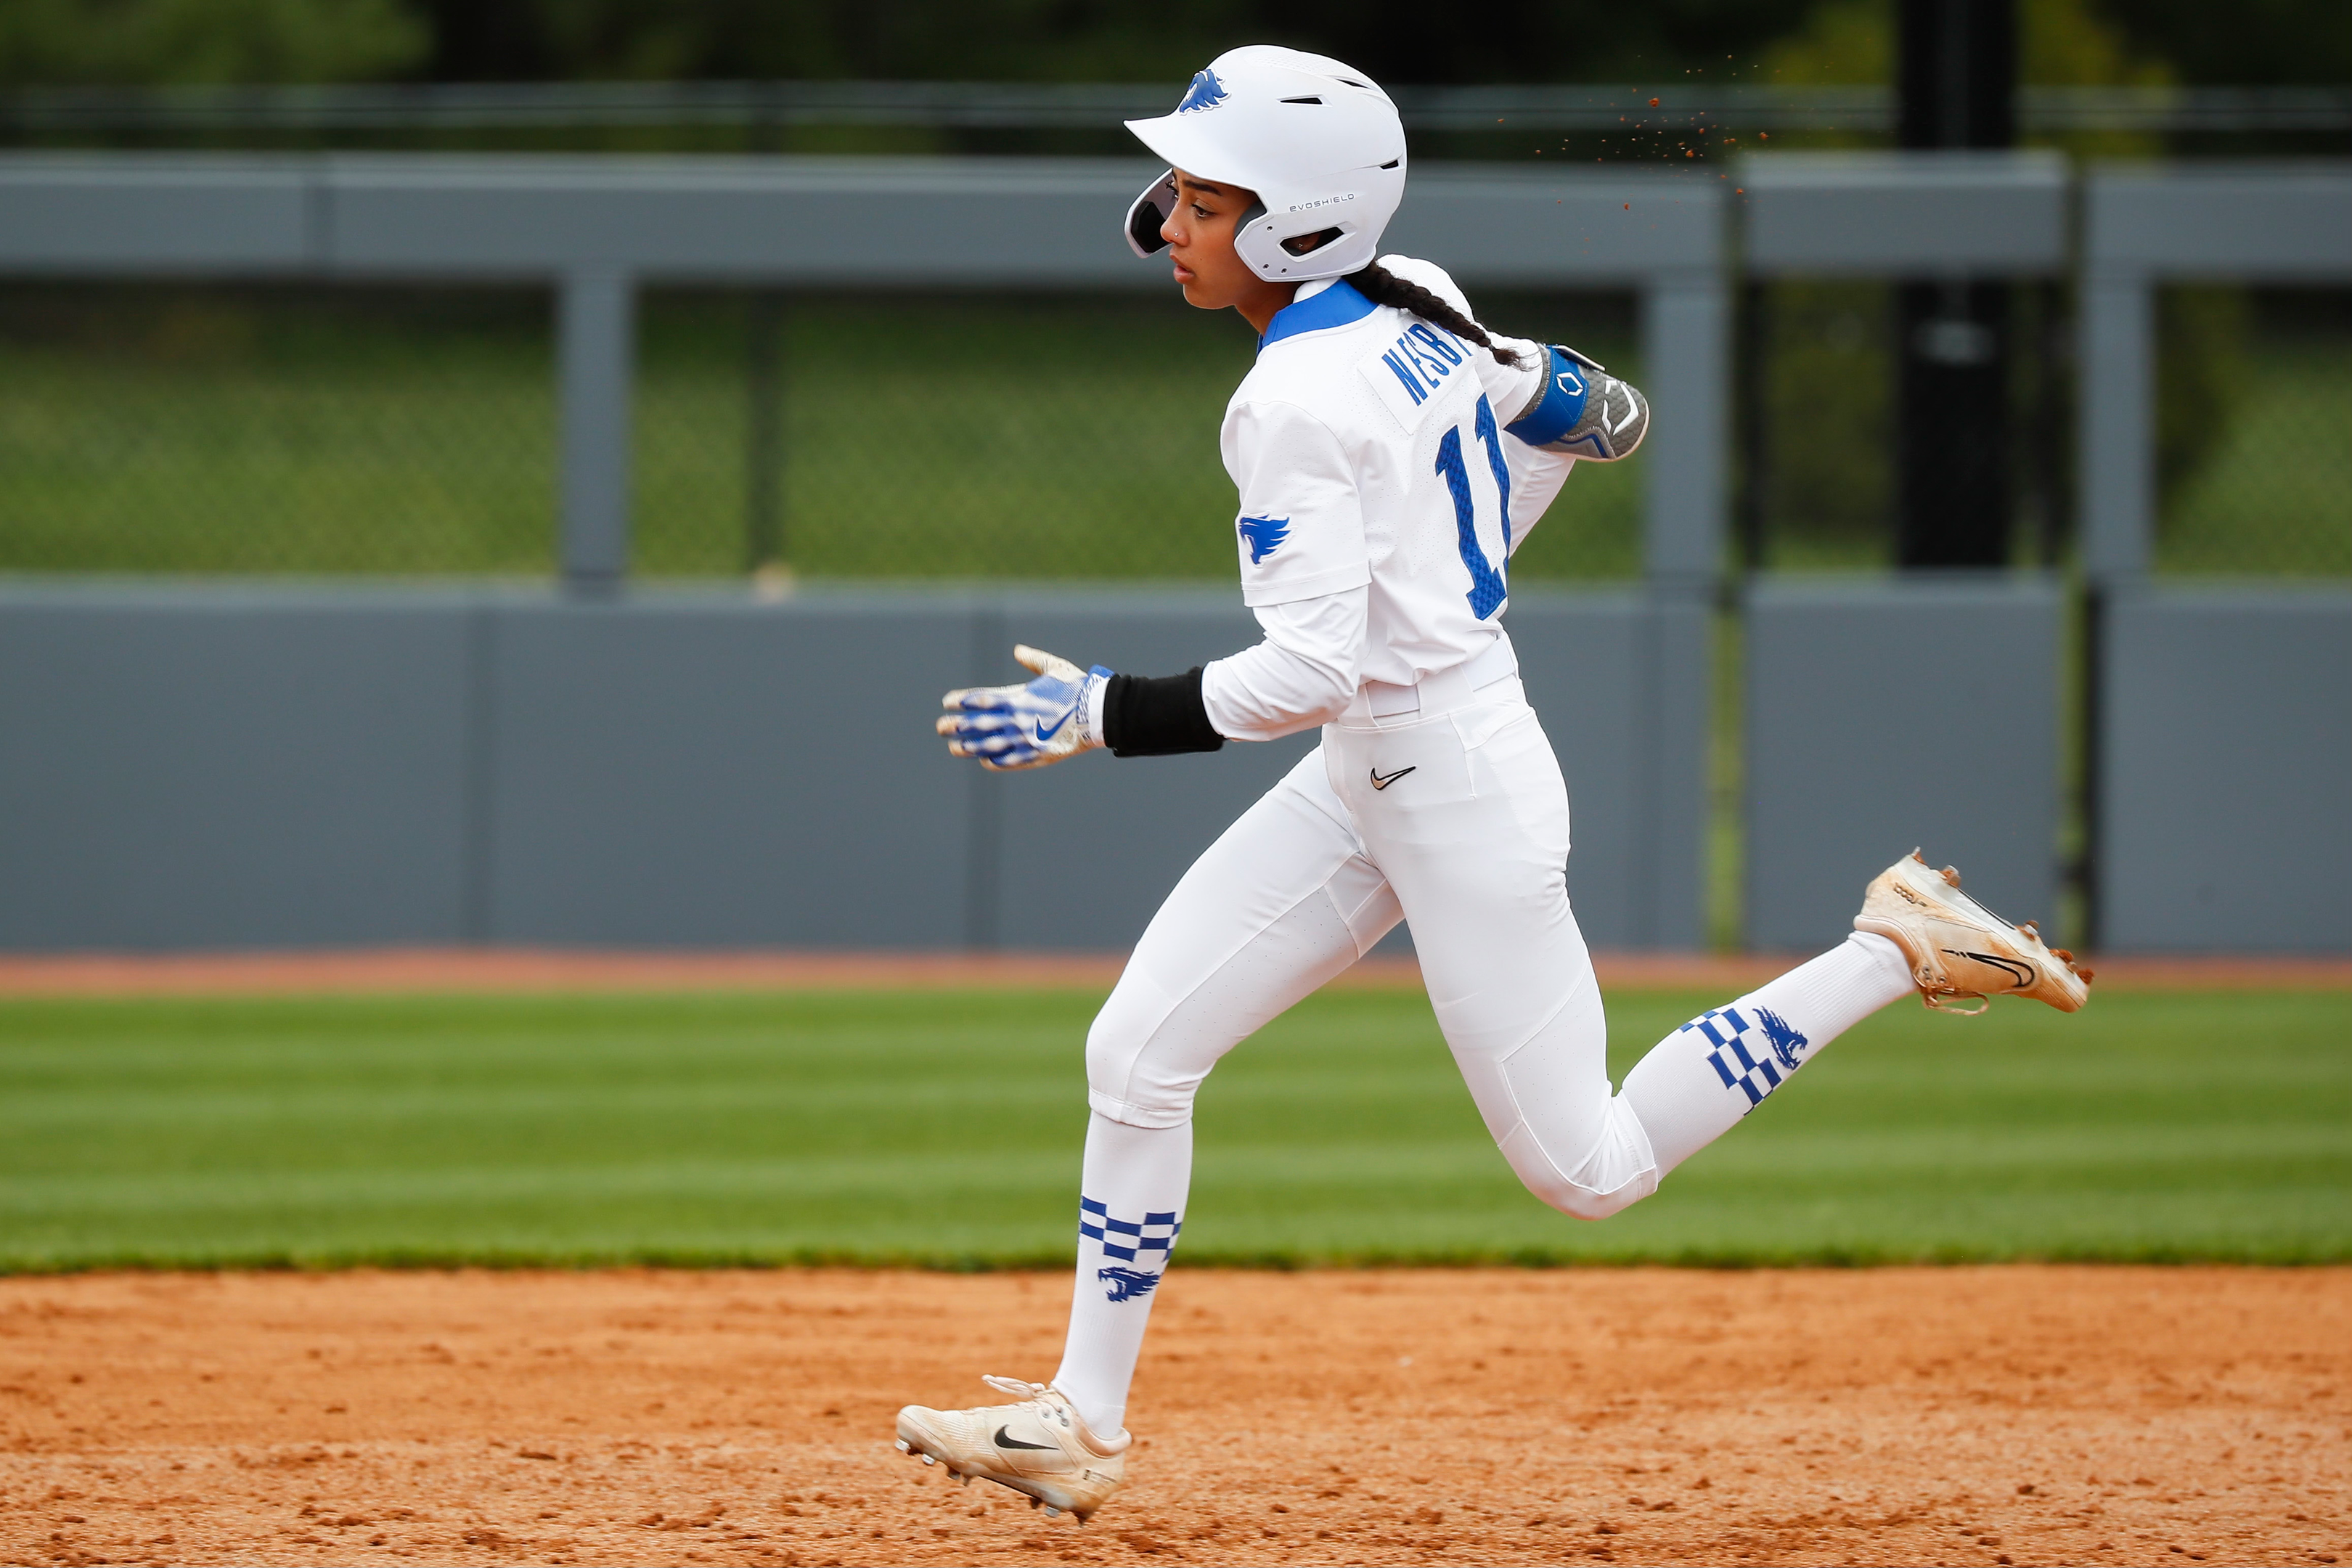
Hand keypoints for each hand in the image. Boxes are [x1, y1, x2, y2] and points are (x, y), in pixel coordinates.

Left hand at [937, 645, 1112, 770]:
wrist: (1098, 713)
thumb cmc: (1077, 688)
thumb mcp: (1056, 668)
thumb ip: (1034, 660)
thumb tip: (1018, 650)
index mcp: (1019, 697)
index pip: (981, 699)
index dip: (962, 701)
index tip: (947, 703)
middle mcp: (1017, 719)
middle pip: (979, 724)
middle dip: (957, 725)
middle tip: (940, 727)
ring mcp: (1026, 739)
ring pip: (989, 745)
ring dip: (969, 747)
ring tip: (954, 748)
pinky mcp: (1037, 755)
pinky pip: (1010, 761)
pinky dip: (995, 761)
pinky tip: (983, 761)